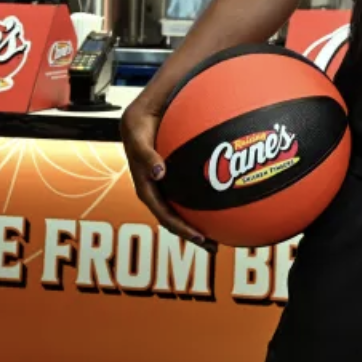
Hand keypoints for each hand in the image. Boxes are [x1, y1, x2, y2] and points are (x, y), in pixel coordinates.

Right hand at [120, 95, 210, 245]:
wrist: (140, 115)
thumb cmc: (138, 126)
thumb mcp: (137, 137)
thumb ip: (145, 155)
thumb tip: (159, 174)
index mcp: (146, 188)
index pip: (165, 215)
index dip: (181, 228)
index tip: (200, 237)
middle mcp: (158, 190)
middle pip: (177, 218)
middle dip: (194, 234)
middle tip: (215, 246)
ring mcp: (167, 184)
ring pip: (185, 207)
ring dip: (201, 220)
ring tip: (223, 231)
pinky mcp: (176, 174)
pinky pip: (192, 189)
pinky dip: (205, 197)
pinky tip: (224, 196)